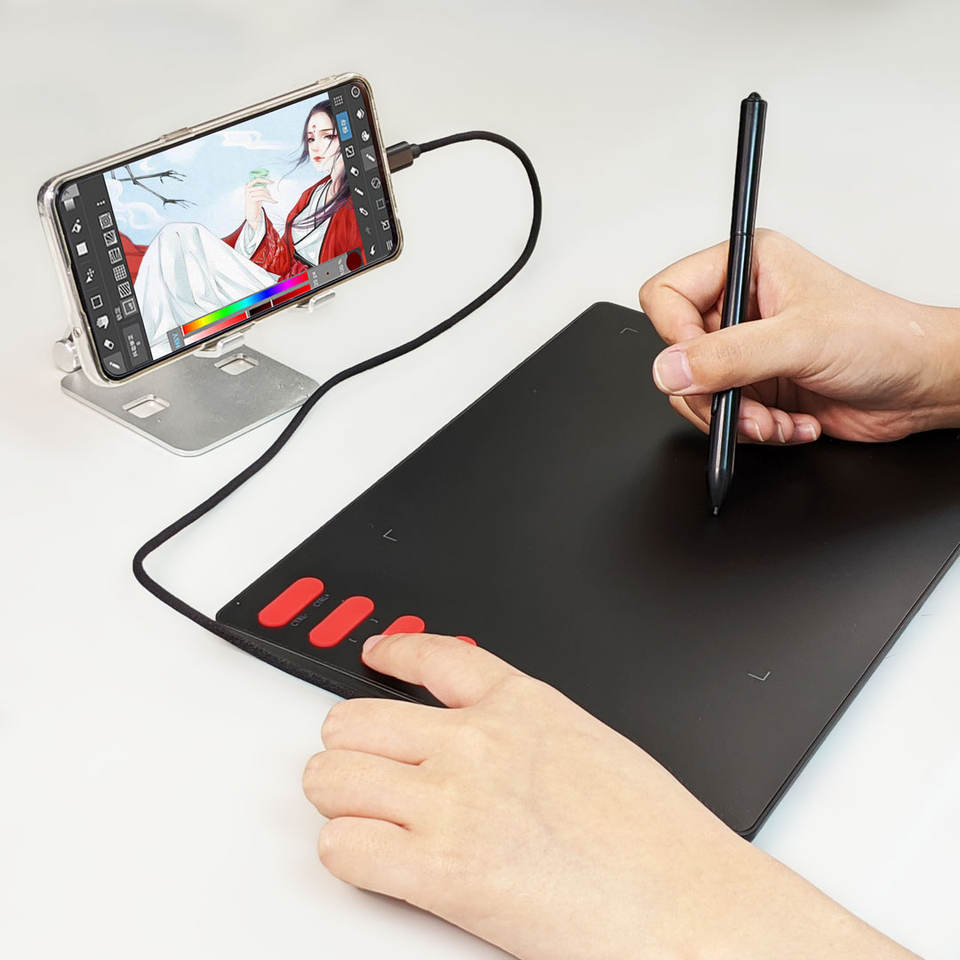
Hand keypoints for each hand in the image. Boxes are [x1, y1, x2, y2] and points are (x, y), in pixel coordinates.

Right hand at [243, 177, 275, 230]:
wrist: (251, 215)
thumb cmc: (255, 205)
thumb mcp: (258, 195)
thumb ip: (261, 189)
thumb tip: (268, 184)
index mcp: (248, 186)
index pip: (257, 180)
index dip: (265, 180)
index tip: (272, 182)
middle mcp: (247, 189)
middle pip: (261, 187)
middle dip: (268, 191)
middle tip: (272, 195)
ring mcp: (249, 194)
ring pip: (263, 192)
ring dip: (269, 196)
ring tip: (272, 200)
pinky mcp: (251, 199)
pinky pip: (263, 197)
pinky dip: (270, 199)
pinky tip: (274, 201)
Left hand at [303, 633, 915, 958]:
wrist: (689, 902)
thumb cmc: (659, 837)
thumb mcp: (591, 744)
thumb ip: (528, 732)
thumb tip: (490, 739)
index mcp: (519, 704)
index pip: (431, 654)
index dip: (390, 652)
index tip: (375, 656)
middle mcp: (474, 742)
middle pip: (354, 720)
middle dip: (351, 746)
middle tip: (363, 767)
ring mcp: (451, 801)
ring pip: (332, 778)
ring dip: (340, 798)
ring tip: (363, 814)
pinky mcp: (440, 870)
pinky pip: (343, 848)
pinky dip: (348, 854)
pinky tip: (374, 858)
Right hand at [640, 229, 959, 443]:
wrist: (923, 385)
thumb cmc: (885, 338)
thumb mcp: (801, 340)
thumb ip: (728, 356)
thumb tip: (670, 368)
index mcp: (747, 267)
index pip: (668, 296)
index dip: (675, 336)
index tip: (702, 366)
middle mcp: (742, 307)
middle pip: (677, 355)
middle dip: (713, 392)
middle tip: (747, 403)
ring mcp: (746, 351)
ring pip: (696, 394)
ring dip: (736, 418)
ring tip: (776, 420)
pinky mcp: (755, 388)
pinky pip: (723, 418)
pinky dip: (754, 431)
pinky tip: (791, 423)